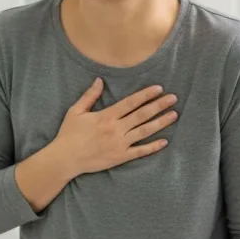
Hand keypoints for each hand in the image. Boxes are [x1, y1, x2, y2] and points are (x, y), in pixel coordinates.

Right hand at [52, 77, 177, 175]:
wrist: (66, 158)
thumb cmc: (69, 134)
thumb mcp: (75, 111)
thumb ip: (89, 96)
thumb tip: (99, 80)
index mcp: (106, 116)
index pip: (131, 102)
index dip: (146, 95)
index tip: (159, 89)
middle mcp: (116, 129)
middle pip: (142, 115)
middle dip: (159, 105)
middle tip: (173, 98)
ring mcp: (120, 144)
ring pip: (145, 131)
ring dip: (161, 123)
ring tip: (174, 115)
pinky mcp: (120, 157)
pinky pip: (140, 151)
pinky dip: (153, 147)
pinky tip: (165, 141)